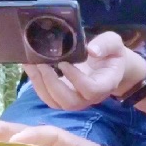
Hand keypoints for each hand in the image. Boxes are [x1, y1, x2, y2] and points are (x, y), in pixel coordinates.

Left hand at [21, 32, 138, 110]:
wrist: (107, 65)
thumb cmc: (111, 53)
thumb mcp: (113, 43)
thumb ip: (105, 44)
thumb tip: (91, 50)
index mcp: (105, 85)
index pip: (91, 90)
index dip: (75, 79)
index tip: (64, 63)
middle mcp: (90, 98)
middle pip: (69, 102)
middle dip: (52, 84)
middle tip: (42, 63)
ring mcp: (76, 100)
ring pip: (56, 103)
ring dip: (40, 85)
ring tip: (31, 65)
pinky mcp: (63, 98)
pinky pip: (48, 98)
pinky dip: (37, 84)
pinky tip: (31, 68)